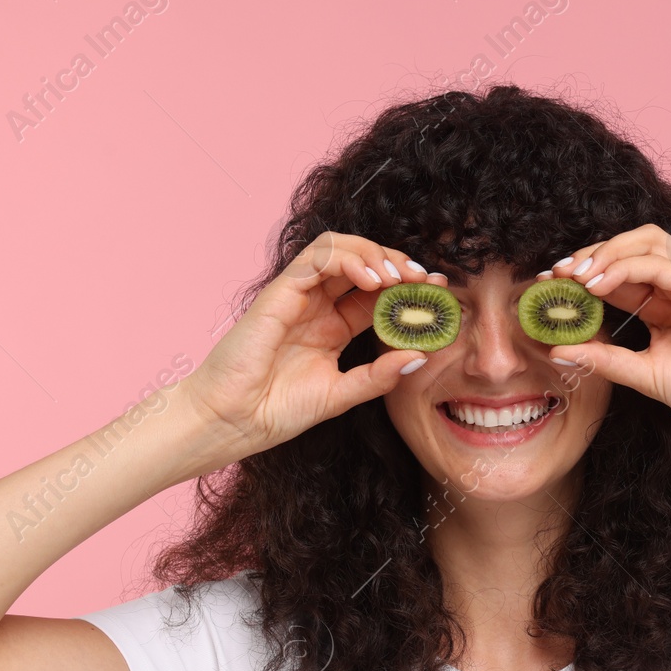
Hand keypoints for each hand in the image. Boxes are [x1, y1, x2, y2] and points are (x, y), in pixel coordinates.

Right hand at [181, 232, 439, 464]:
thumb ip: (379, 376)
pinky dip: (349, 259)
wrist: (231, 422)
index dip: (408, 287)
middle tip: (427, 279)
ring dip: (376, 254)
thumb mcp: (341, 395)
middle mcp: (317, 304)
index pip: (376, 292)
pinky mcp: (280, 291)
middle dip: (398, 263)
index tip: (439, 293)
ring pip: (340, 248)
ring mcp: (298, 295)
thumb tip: (421, 355)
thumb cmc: (275, 411)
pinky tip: (374, 279)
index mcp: (332, 326)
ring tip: (401, 277)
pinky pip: (316, 257)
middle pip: (362, 262)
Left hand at [543, 224, 670, 447]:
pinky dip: (625, 268)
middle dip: (592, 252)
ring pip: (647, 241)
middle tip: (558, 272)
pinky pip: (661, 265)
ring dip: (607, 252)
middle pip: (633, 243)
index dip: (585, 268)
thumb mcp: (642, 374)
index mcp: (665, 300)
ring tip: (576, 276)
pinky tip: (598, 285)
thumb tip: (557, 350)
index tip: (550, 281)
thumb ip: (604, 359)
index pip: (621, 267)